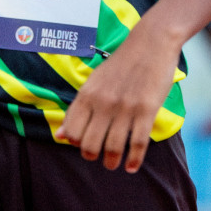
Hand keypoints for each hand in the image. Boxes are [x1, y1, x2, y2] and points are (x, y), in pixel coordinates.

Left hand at [60, 20, 182, 172]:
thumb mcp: (94, 82)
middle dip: (91, 155)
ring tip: (112, 164)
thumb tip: (60, 136)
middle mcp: (103, 102)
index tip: (83, 143)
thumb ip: (77, 110)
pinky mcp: (147, 110)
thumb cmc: (121, 64)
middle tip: (98, 157)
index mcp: (87, 94)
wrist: (150, 44)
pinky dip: (134, 160)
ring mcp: (125, 107)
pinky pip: (137, 143)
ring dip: (111, 162)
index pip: (72, 131)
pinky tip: (131, 166)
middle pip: (90, 144)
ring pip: (113, 147)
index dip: (75, 142)